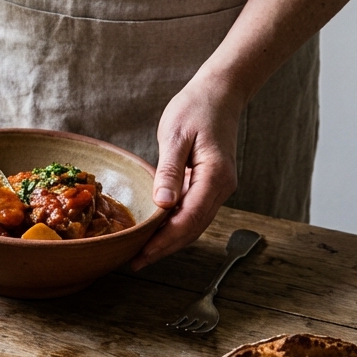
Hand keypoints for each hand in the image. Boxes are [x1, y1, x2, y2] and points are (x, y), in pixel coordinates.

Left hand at [130, 79, 246, 270]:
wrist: (219, 94)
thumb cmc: (195, 109)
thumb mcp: (175, 136)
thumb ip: (169, 171)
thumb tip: (163, 205)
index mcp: (215, 176)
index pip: (189, 219)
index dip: (164, 241)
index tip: (141, 254)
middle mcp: (221, 187)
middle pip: (193, 228)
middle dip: (165, 248)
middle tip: (135, 262)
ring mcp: (218, 187)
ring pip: (194, 224)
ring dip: (170, 241)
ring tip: (142, 253)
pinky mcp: (210, 184)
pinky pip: (193, 212)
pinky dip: (175, 226)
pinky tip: (156, 232)